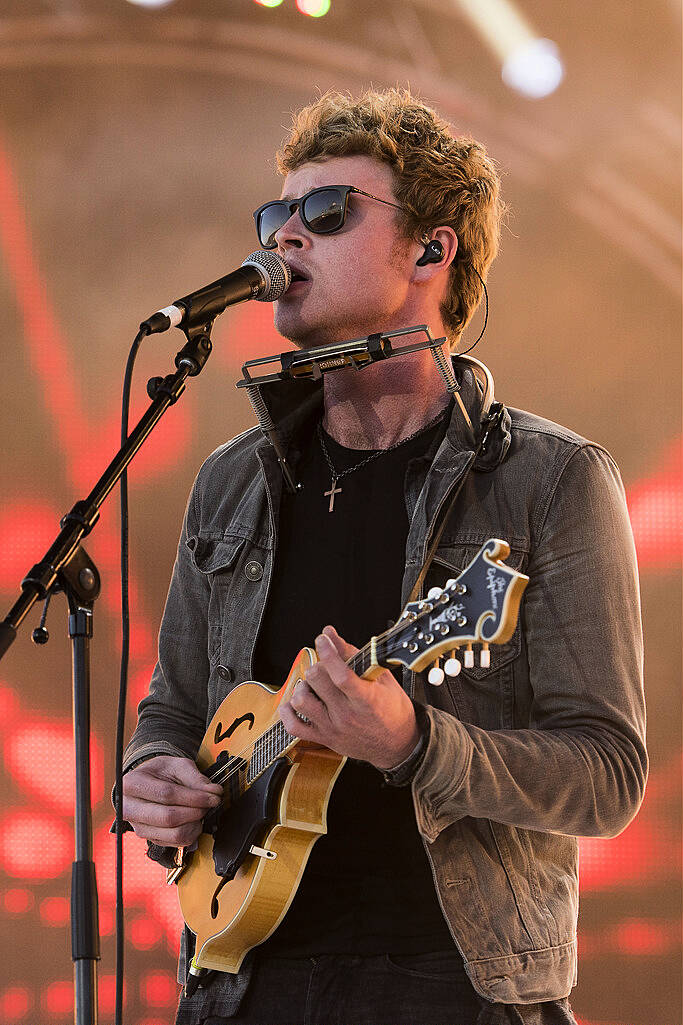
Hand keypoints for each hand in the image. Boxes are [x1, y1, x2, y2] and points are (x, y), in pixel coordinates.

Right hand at [121, 755, 222, 846]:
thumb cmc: (159, 773)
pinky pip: (177, 843)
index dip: (194, 797)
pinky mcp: (150, 839)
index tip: (213, 795)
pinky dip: (192, 832)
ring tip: (202, 810)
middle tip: (210, 802)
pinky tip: (194, 820)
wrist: (148, 783)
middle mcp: (130, 809)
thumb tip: (212, 791)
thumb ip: (194, 777)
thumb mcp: (176, 765)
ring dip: (196, 823)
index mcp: (132, 784)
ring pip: (174, 834)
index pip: (166, 794)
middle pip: (169, 817)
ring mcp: (139, 827)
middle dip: (196, 810)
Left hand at [279, 625, 419, 768]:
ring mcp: (333, 728)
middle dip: (318, 665)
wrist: (397, 745)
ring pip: (301, 701)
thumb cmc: (392, 711)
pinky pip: (293, 726)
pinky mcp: (323, 738)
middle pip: (316, 681)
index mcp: (366, 700)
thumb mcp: (382, 679)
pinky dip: (288, 712)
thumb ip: (354, 655)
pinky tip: (296, 702)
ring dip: (303, 686)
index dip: (328, 652)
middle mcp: (347, 715)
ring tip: (313, 685)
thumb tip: (332, 635)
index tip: (323, 639)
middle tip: (324, 665)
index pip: (341, 674)